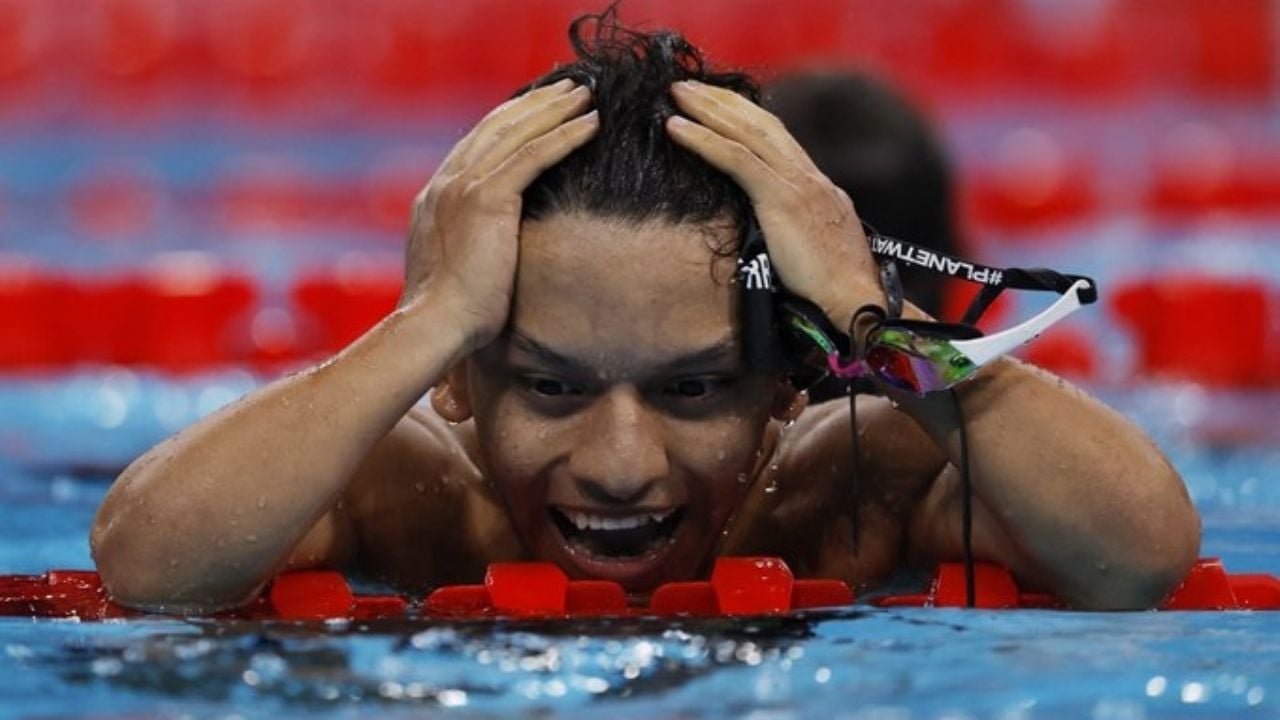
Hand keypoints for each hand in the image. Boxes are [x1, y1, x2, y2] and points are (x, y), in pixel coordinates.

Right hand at [401, 79, 598, 350]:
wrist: (435, 325)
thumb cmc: (450, 315)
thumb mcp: (455, 269)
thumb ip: (466, 245)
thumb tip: (486, 250)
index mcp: (435, 197)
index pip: (476, 143)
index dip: (509, 120)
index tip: (537, 107)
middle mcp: (446, 183)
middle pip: (496, 126)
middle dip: (534, 103)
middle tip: (567, 87)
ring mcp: (464, 187)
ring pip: (517, 132)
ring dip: (555, 109)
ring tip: (585, 94)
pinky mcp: (487, 199)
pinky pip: (534, 155)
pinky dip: (565, 135)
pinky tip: (591, 124)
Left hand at [665, 80, 883, 329]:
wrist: (856, 303)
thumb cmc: (836, 295)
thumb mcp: (815, 255)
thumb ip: (796, 237)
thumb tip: (771, 241)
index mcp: (820, 190)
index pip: (779, 140)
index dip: (747, 118)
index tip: (719, 106)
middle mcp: (810, 178)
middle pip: (761, 124)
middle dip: (723, 101)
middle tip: (688, 86)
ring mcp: (798, 185)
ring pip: (746, 132)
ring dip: (707, 109)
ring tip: (676, 93)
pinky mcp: (782, 199)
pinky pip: (736, 158)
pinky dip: (703, 140)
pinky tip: (675, 128)